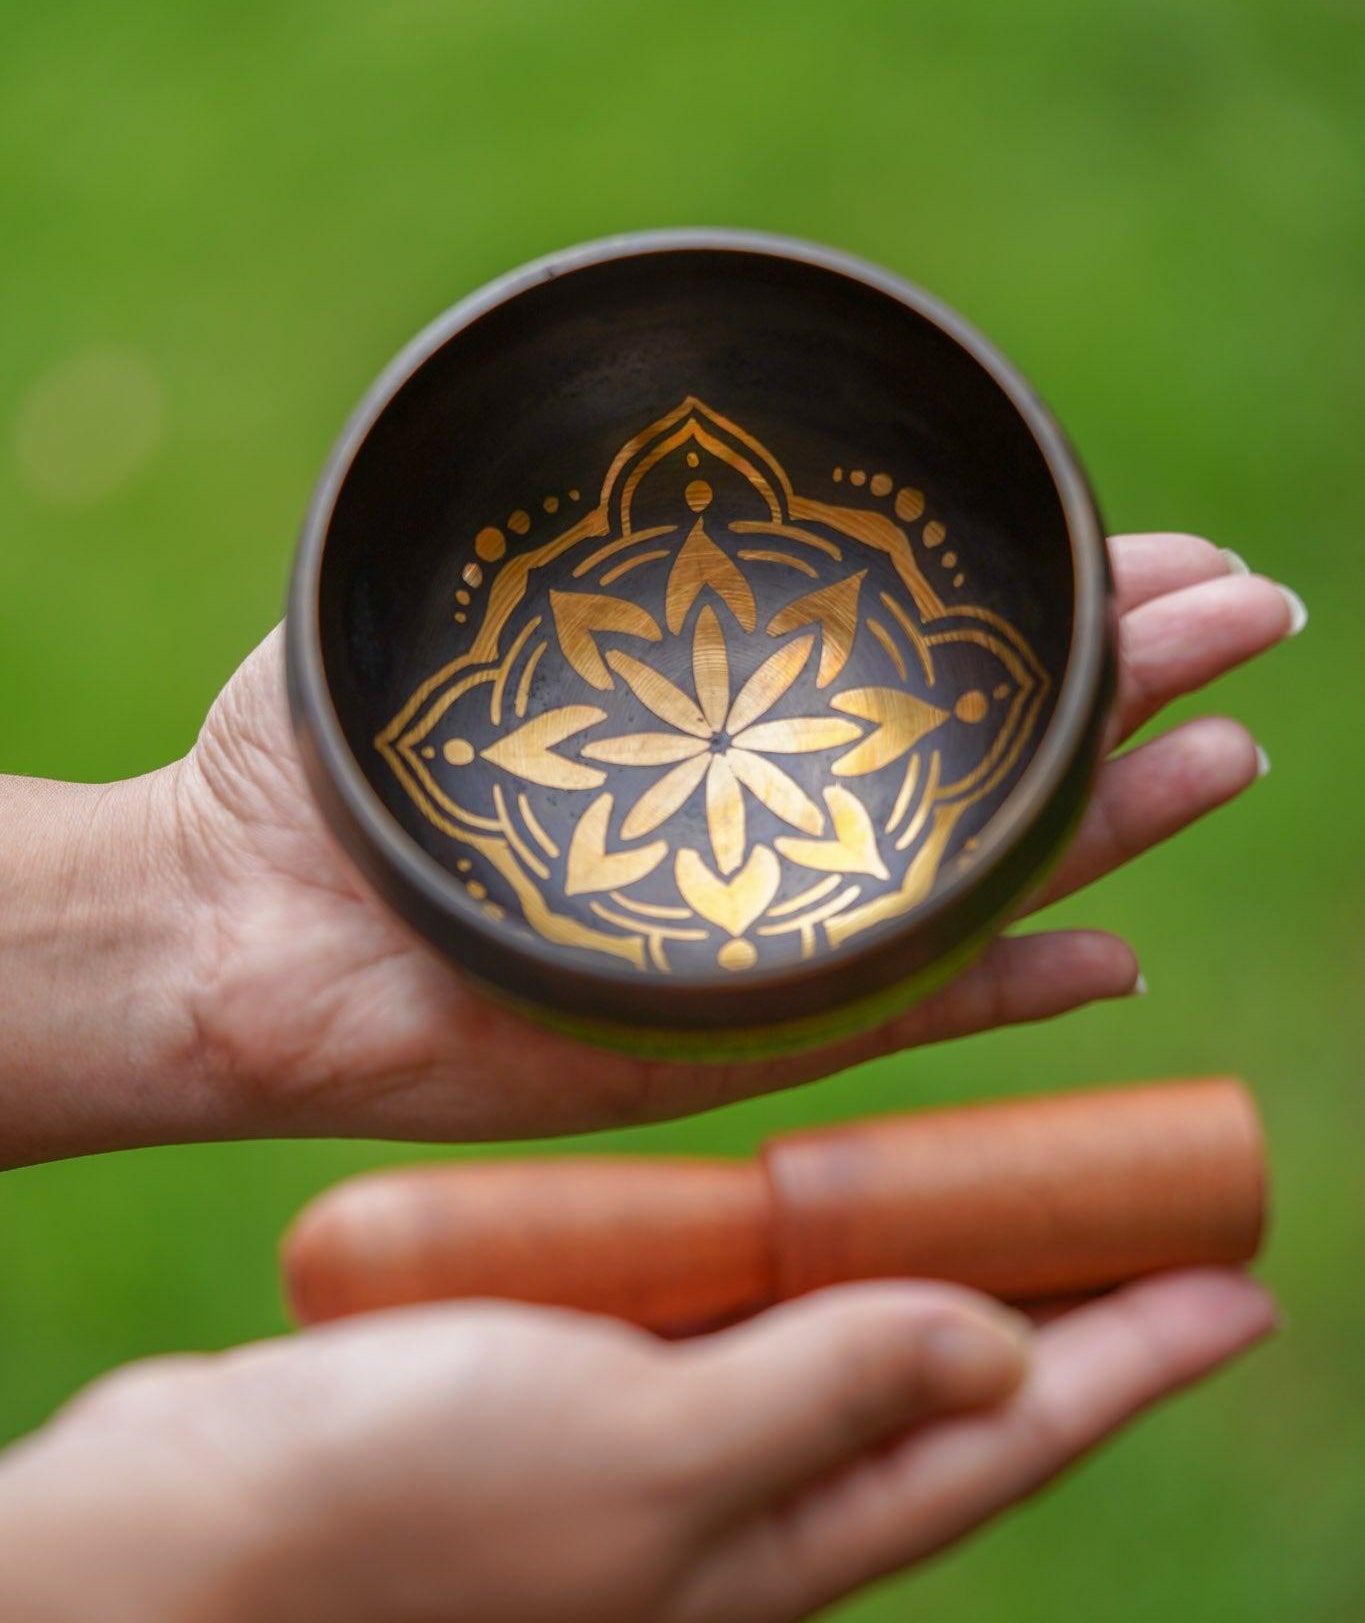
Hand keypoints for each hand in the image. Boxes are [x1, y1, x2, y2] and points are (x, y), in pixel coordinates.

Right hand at [0, 1268, 1273, 1622]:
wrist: (192, 1528)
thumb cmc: (409, 1501)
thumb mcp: (646, 1447)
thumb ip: (828, 1393)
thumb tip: (1005, 1351)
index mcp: (774, 1543)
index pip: (1005, 1443)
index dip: (1134, 1363)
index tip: (1243, 1287)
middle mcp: (735, 1500)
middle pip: (944, 1391)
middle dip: (1064, 1309)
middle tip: (1160, 1216)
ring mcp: (653, 1443)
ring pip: (839, 1339)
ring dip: (934, 1265)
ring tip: (1013, 1185)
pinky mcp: (575, 1383)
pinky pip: (728, 1307)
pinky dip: (793, 1247)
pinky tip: (806, 1190)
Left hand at [172, 535, 1298, 1142]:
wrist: (233, 926)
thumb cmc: (333, 770)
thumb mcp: (480, 625)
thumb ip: (589, 564)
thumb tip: (702, 477)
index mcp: (729, 755)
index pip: (920, 684)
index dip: (1045, 621)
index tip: (1157, 554)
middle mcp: (768, 853)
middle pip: (984, 776)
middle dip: (1125, 695)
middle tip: (1250, 621)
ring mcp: (762, 956)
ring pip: (979, 889)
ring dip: (1114, 824)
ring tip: (1226, 748)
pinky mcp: (726, 1051)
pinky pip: (897, 1023)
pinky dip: (1010, 992)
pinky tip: (1116, 954)